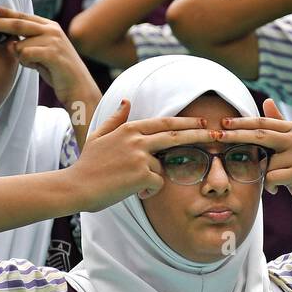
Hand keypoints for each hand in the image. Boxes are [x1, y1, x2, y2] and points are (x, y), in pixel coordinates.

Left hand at [0, 6, 96, 107]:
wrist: (78, 87)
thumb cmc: (58, 72)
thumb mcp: (40, 55)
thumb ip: (27, 45)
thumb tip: (9, 42)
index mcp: (49, 26)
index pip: (22, 17)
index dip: (4, 13)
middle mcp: (52, 29)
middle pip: (17, 23)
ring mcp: (53, 40)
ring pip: (20, 43)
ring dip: (22, 56)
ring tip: (37, 64)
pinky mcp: (53, 53)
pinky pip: (26, 54)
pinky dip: (27, 62)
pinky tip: (39, 67)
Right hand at [72, 100, 212, 207]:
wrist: (75, 186)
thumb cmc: (87, 164)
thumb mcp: (98, 136)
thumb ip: (115, 119)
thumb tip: (127, 101)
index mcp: (129, 129)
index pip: (165, 123)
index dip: (186, 123)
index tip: (202, 122)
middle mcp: (137, 139)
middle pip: (176, 136)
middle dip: (199, 134)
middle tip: (216, 135)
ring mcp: (140, 156)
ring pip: (161, 166)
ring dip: (151, 177)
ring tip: (128, 181)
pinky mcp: (142, 174)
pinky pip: (157, 183)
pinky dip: (149, 190)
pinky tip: (132, 190)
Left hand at [215, 98, 291, 212]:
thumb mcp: (289, 144)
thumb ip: (278, 123)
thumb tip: (267, 100)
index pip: (262, 123)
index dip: (241, 122)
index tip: (222, 123)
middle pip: (260, 135)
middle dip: (236, 135)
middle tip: (217, 136)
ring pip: (266, 162)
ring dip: (262, 174)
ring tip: (273, 181)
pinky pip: (272, 177)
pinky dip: (270, 186)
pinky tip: (278, 189)